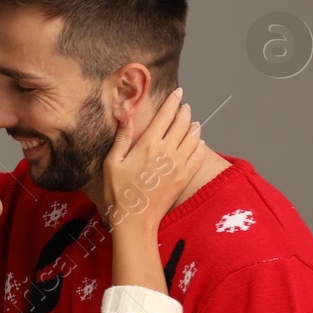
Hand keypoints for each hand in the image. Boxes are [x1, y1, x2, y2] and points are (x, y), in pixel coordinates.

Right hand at [101, 86, 205, 228]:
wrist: (135, 219)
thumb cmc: (119, 192)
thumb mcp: (112, 163)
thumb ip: (121, 138)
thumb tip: (125, 116)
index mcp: (147, 145)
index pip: (165, 116)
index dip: (173, 102)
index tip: (178, 93)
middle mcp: (166, 151)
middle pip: (182, 124)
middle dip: (184, 111)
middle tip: (185, 106)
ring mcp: (179, 165)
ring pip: (193, 138)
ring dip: (194, 126)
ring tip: (193, 121)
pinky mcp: (185, 177)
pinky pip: (199, 155)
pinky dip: (200, 145)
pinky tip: (198, 142)